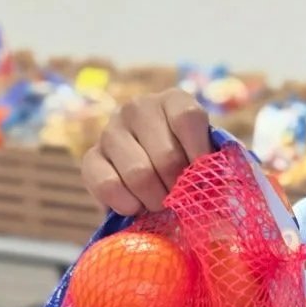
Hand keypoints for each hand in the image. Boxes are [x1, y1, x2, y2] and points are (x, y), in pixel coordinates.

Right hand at [82, 89, 212, 215]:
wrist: (154, 180)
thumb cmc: (188, 166)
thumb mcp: (207, 159)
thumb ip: (214, 168)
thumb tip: (214, 194)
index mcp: (173, 100)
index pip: (187, 118)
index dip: (199, 154)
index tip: (202, 177)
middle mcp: (139, 108)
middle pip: (166, 156)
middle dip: (178, 188)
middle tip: (179, 198)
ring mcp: (111, 130)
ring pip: (139, 174)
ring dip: (154, 200)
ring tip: (159, 203)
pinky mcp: (91, 157)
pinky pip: (108, 185)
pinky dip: (126, 204)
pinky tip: (135, 206)